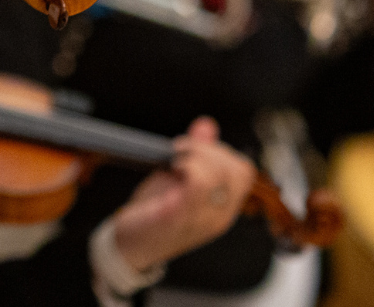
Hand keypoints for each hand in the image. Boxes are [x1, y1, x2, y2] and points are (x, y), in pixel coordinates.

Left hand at [111, 117, 255, 272]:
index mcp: (222, 207)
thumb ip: (197, 154)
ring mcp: (199, 218)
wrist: (129, 247)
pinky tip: (171, 168)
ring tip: (175, 159)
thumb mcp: (178, 180)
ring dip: (195, 155)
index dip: (222, 150)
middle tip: (182, 150)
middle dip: (209, 148)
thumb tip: (206, 125)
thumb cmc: (153, 214)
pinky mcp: (175, 217)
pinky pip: (194, 188)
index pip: (244, 171)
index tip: (195, 147)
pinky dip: (184, 167)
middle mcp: (218, 215)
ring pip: (217, 175)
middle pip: (236, 170)